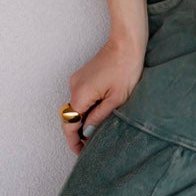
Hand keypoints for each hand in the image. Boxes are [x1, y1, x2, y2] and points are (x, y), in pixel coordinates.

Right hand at [60, 29, 144, 155]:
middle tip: (91, 145)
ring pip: (77, 106)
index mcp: (81, 95)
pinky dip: (87, 107)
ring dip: (84, 119)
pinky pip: (81, 97)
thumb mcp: (116, 99)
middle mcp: (74, 87)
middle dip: (79, 131)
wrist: (126, 43)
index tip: (80, 152)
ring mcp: (77, 80)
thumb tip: (88, 131)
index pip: (69, 124)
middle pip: (71, 116)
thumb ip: (100, 117)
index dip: (73, 141)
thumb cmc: (125, 68)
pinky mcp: (83, 76)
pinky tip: (100, 112)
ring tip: (98, 130)